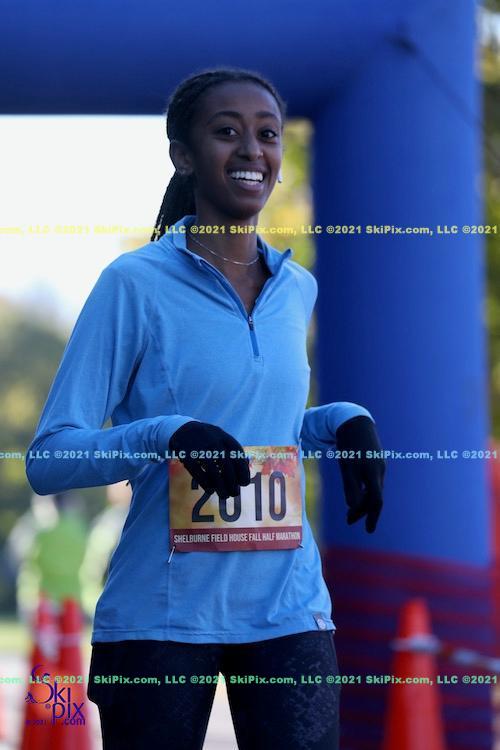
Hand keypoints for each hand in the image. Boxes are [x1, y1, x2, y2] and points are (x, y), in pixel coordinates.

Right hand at [168, 421, 250, 499]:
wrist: (183, 429)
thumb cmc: (208, 439)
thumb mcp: (221, 439)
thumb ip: (233, 453)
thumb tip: (245, 474)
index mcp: (224, 437)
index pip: (238, 455)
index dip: (243, 470)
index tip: (244, 483)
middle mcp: (214, 442)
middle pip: (227, 465)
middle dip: (232, 482)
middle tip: (234, 494)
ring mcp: (200, 448)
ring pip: (213, 471)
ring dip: (220, 487)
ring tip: (224, 496)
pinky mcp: (188, 456)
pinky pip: (198, 472)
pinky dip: (206, 484)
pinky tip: (210, 491)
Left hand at [335, 415, 384, 532]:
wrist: (354, 421)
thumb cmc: (348, 444)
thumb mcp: (347, 466)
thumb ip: (351, 486)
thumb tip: (353, 506)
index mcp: (374, 474)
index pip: (376, 501)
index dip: (373, 517)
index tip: (368, 530)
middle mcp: (379, 471)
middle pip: (374, 497)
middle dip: (362, 511)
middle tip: (348, 521)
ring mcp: (378, 465)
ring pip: (372, 489)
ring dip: (362, 501)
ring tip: (349, 511)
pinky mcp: (373, 460)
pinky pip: (371, 481)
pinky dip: (363, 490)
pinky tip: (355, 493)